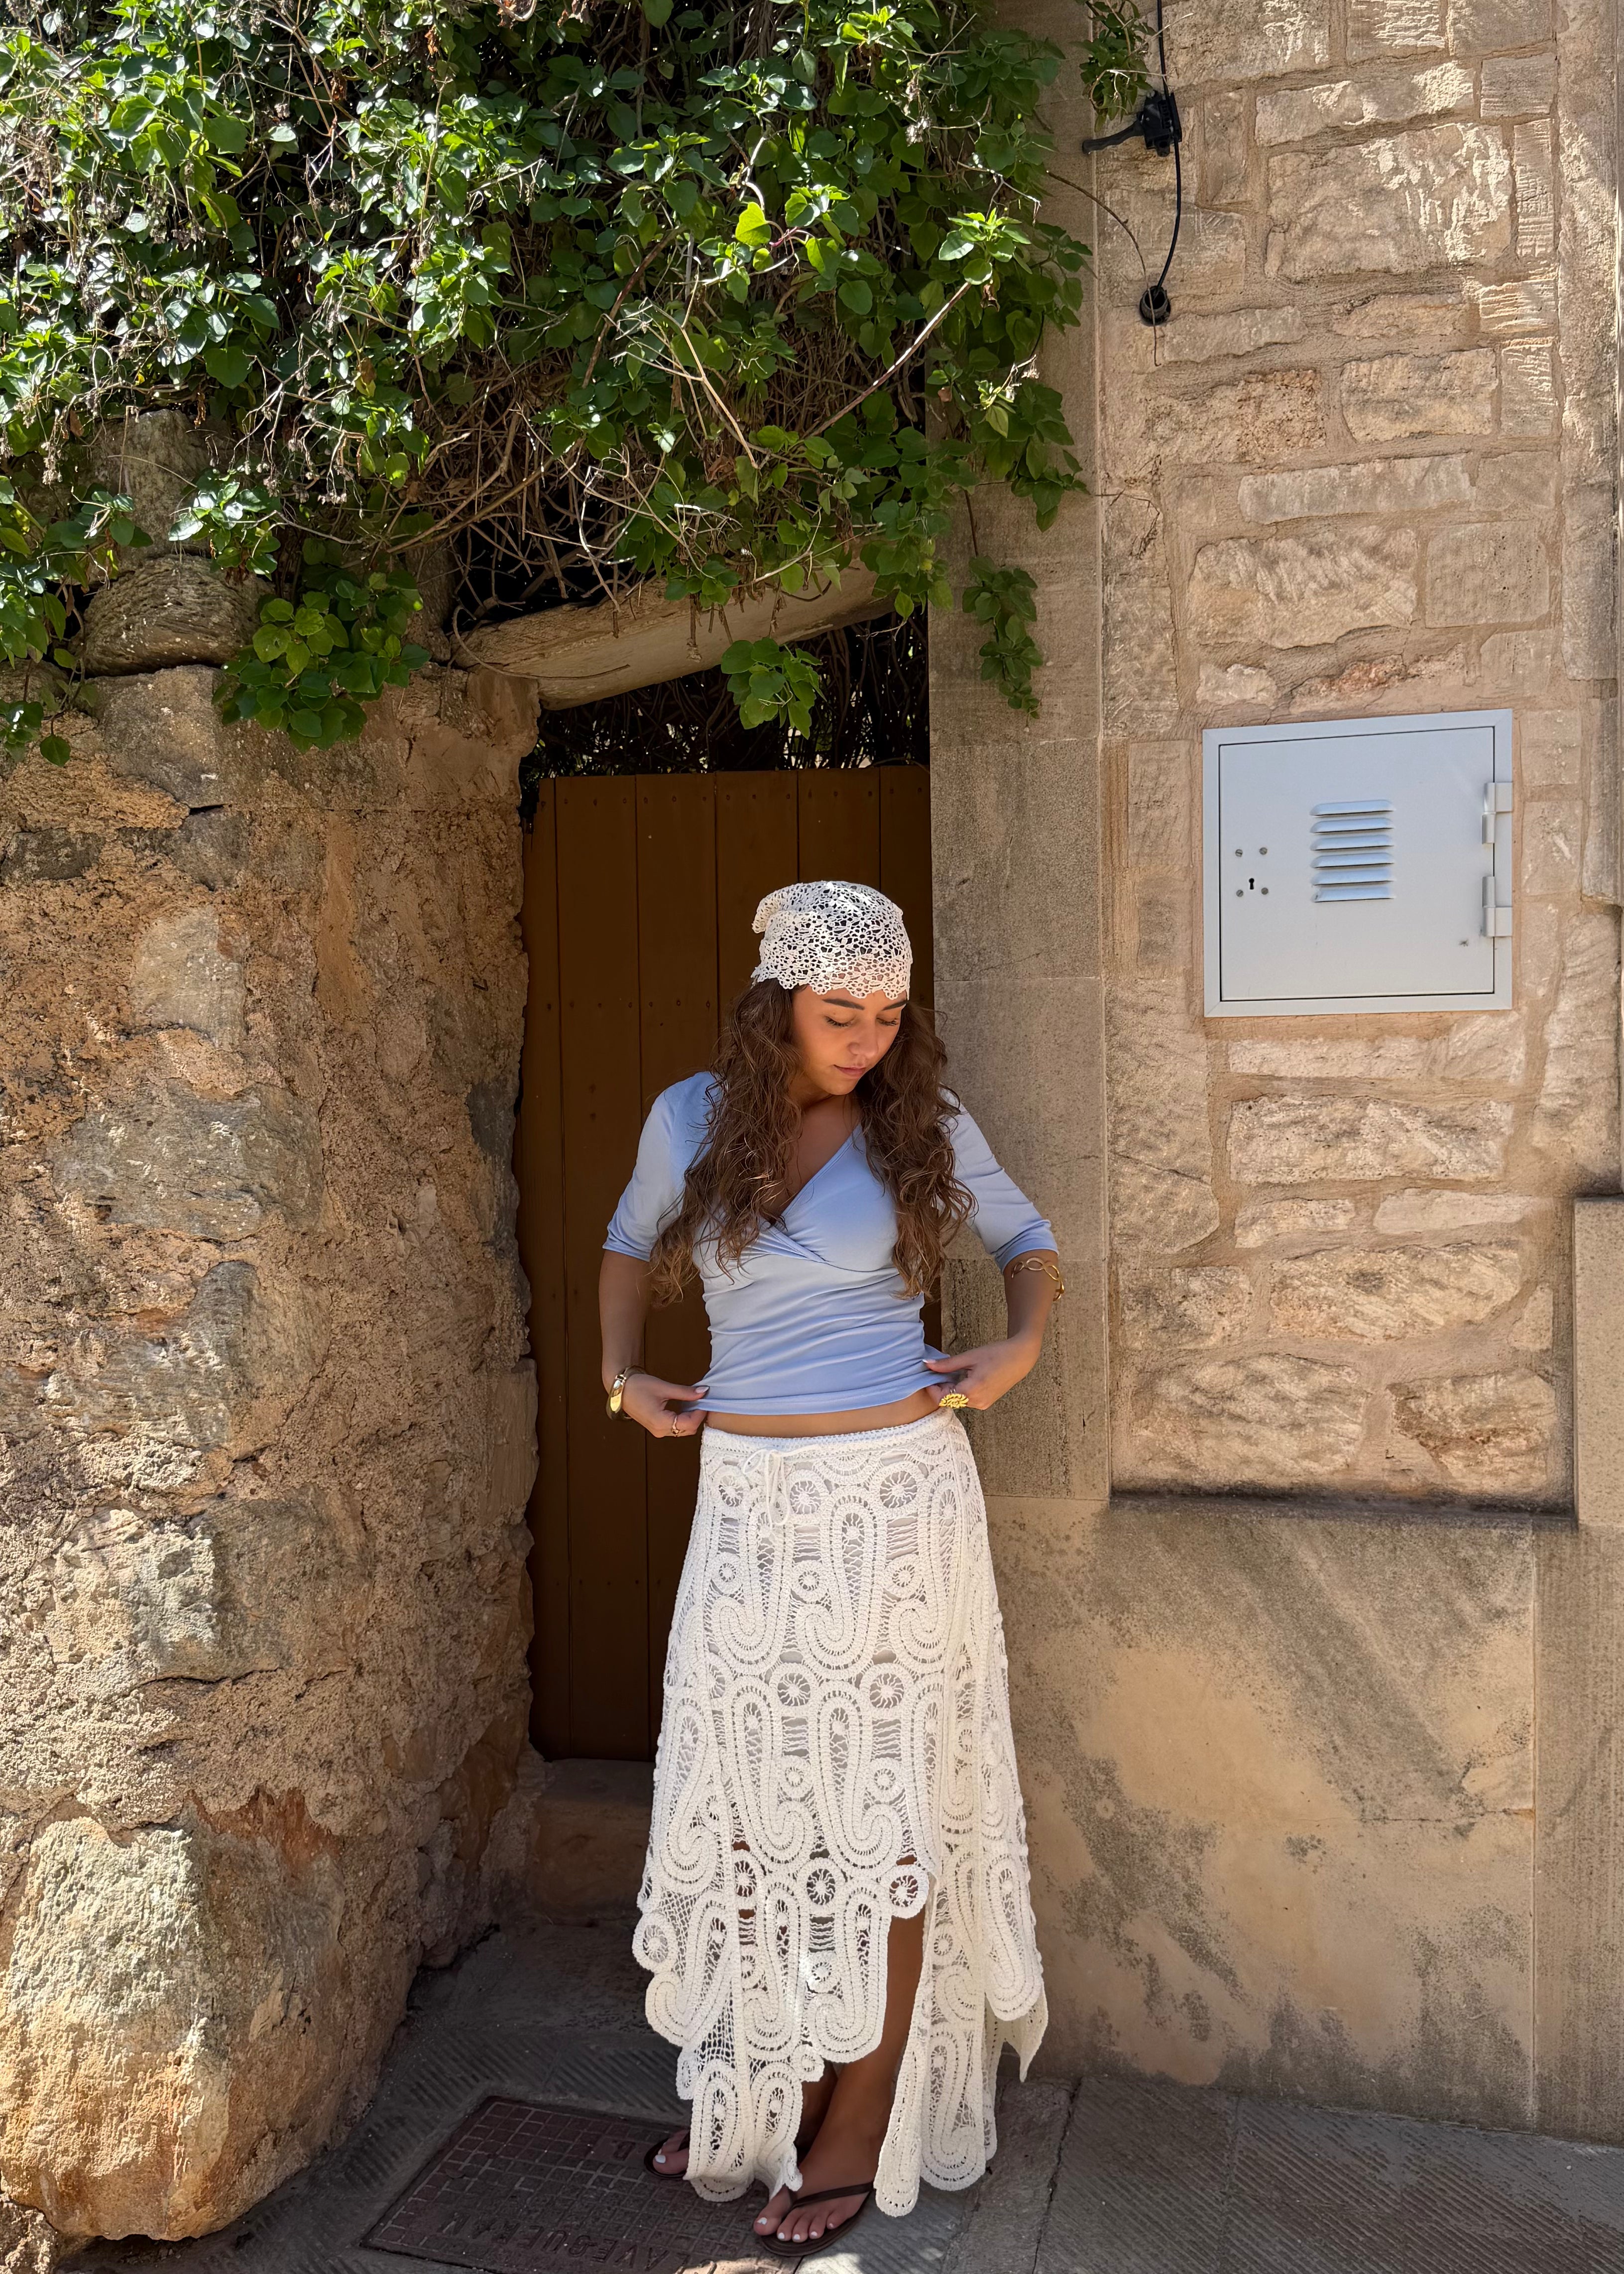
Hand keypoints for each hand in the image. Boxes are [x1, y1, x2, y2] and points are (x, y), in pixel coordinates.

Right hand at [619, 1371, 707, 1438]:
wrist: (621, 1389)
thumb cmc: (638, 1387)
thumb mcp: (664, 1388)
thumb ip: (685, 1392)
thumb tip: (703, 1392)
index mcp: (661, 1423)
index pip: (690, 1424)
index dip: (701, 1413)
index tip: (706, 1400)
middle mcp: (660, 1431)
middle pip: (688, 1429)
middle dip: (697, 1416)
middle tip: (702, 1400)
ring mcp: (658, 1431)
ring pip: (683, 1429)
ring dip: (691, 1418)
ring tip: (694, 1402)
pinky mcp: (657, 1427)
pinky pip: (676, 1427)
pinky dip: (683, 1418)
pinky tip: (685, 1406)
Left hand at [924, 1335, 1040, 1411]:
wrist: (1019, 1358)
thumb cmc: (996, 1354)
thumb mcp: (969, 1357)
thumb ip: (947, 1364)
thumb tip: (927, 1364)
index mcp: (971, 1391)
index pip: (941, 1398)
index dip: (932, 1388)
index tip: (929, 1375)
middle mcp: (976, 1402)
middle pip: (948, 1400)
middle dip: (941, 1387)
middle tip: (940, 1371)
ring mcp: (982, 1404)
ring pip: (957, 1400)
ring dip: (951, 1389)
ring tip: (954, 1372)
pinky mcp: (986, 1403)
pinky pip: (967, 1400)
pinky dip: (961, 1391)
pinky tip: (964, 1378)